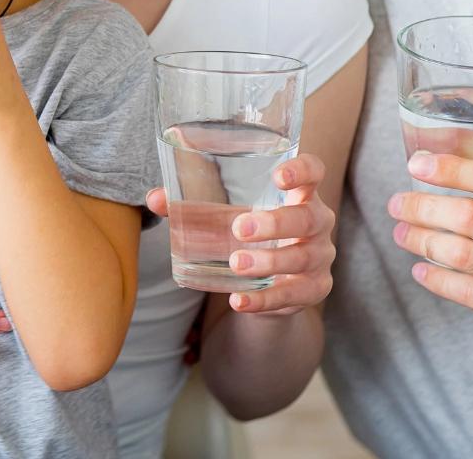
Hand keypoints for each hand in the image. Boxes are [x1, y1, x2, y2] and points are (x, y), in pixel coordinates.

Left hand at [146, 153, 336, 314]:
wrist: (274, 283)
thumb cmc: (252, 234)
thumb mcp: (229, 216)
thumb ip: (192, 205)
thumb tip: (154, 198)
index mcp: (299, 194)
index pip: (313, 173)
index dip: (302, 170)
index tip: (278, 175)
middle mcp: (317, 224)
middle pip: (307, 218)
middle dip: (275, 222)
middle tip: (240, 227)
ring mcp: (318, 259)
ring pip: (301, 258)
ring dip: (269, 261)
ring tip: (236, 262)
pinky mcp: (312, 290)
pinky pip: (291, 296)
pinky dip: (264, 300)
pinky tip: (239, 302)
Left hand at [390, 151, 472, 392]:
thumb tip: (463, 145)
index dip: (453, 169)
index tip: (418, 165)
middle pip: (472, 217)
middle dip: (423, 208)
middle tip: (398, 204)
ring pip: (462, 255)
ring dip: (421, 241)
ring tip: (402, 233)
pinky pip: (466, 291)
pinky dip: (436, 279)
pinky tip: (420, 268)